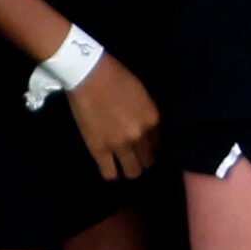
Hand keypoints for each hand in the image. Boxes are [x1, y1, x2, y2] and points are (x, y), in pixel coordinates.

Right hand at [66, 52, 161, 180]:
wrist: (90, 75)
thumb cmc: (117, 77)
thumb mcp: (143, 95)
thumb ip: (148, 115)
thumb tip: (150, 130)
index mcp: (153, 119)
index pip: (160, 145)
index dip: (153, 147)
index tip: (147, 147)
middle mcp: (140, 136)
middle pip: (148, 161)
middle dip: (142, 159)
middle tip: (134, 155)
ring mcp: (119, 145)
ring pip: (132, 172)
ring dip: (129, 168)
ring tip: (122, 163)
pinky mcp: (99, 150)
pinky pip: (110, 174)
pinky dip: (111, 173)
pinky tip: (110, 167)